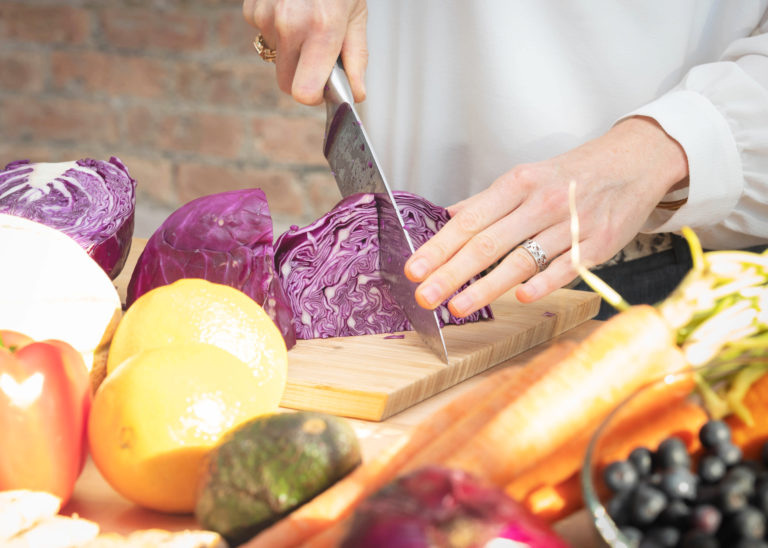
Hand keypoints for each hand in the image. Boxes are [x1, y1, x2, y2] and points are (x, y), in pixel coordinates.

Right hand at [242, 0, 367, 104]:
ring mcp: (266, 17)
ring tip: (306, 19)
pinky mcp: (251, 10)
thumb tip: (356, 94)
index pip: (303, 92)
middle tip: (318, 55)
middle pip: (285, 82)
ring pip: (275, 57)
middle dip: (301, 76)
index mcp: (322, 30)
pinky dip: (277, 29)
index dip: (312, 97)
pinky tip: (290, 8)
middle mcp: (290, 26)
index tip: (321, 90)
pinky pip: (264, 36)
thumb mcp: (356, 15)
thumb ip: (356, 58)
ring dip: (290, 48)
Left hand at [404, 117, 689, 316]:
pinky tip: (520, 299)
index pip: (469, 221)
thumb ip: (485, 202)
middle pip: (488, 243)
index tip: (414, 268)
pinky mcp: (597, 244)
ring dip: (486, 287)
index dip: (439, 246)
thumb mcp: (526, 178)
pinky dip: (543, 283)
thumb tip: (446, 218)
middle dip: (451, 272)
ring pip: (522, 259)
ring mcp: (570, 224)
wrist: (634, 162)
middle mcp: (540, 203)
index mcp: (517, 184)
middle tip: (425, 295)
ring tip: (457, 306)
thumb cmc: (572, 174)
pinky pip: (566, 268)